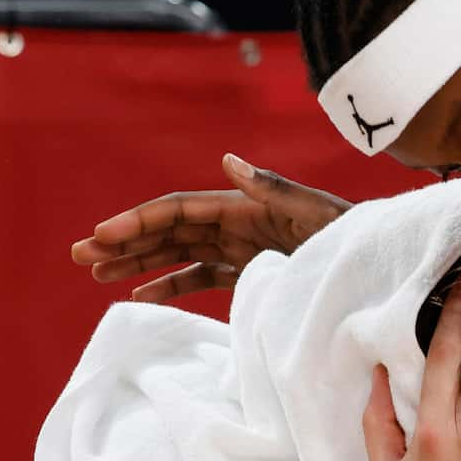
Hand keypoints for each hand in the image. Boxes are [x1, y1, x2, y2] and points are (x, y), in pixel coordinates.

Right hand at [76, 154, 349, 301]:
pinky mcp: (252, 273)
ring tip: (97, 275)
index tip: (103, 236)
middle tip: (78, 254)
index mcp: (246, 207)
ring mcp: (242, 249)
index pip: (180, 211)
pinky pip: (201, 278)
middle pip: (168, 231)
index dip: (139, 221)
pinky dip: (171, 285)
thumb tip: (228, 162)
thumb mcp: (318, 214)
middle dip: (123, 241)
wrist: (383, 272)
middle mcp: (238, 224)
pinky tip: (141, 298)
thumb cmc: (355, 239)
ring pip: (176, 254)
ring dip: (137, 263)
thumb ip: (274, 189)